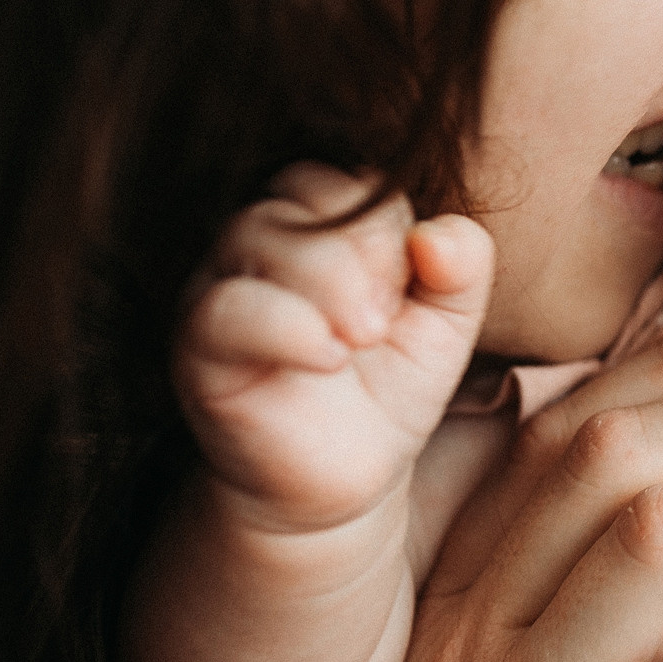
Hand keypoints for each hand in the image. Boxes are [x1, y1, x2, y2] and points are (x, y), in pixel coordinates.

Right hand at [176, 163, 490, 535]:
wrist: (342, 480)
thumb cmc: (387, 388)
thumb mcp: (446, 326)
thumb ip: (463, 267)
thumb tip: (440, 234)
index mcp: (319, 223)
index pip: (350, 181)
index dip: (389, 224)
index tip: (412, 289)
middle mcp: (260, 241)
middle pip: (303, 194)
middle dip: (362, 250)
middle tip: (384, 322)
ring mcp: (221, 287)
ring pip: (258, 233)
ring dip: (329, 280)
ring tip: (364, 337)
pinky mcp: (199, 347)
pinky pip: (227, 308)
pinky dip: (286, 325)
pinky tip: (329, 356)